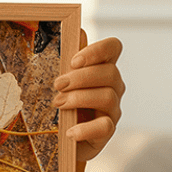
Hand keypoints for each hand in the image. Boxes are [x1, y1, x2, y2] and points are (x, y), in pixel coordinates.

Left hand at [53, 31, 124, 162]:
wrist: (64, 141)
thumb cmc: (65, 107)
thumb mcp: (65, 83)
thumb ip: (72, 62)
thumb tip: (79, 31)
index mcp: (103, 69)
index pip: (113, 48)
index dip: (97, 50)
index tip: (74, 61)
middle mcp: (113, 87)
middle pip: (109, 72)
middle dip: (80, 77)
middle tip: (57, 84)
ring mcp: (113, 109)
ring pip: (107, 96)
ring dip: (79, 98)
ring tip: (58, 104)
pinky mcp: (108, 131)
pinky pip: (104, 126)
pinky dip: (85, 129)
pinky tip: (70, 132)